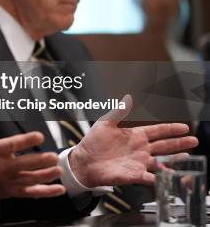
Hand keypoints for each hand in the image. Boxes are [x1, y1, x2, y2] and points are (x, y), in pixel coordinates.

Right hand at [0, 109, 65, 203]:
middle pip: (24, 165)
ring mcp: (8, 181)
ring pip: (30, 179)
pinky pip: (31, 193)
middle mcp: (2, 167)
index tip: (39, 136)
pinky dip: (46, 192)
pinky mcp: (13, 191)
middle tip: (53, 156)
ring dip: (46, 175)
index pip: (11, 145)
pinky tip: (59, 189)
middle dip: (40, 161)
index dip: (25, 141)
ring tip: (58, 169)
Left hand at [69, 94, 197, 187]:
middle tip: (193, 140)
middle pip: (164, 146)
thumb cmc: (92, 143)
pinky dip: (160, 178)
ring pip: (162, 162)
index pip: (157, 131)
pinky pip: (150, 177)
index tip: (184, 127)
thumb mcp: (105, 124)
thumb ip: (118, 112)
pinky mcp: (133, 175)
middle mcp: (139, 150)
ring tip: (188, 158)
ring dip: (175, 161)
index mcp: (134, 136)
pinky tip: (169, 177)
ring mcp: (138, 163)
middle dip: (179, 143)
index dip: (170, 129)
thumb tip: (127, 97)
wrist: (83, 162)